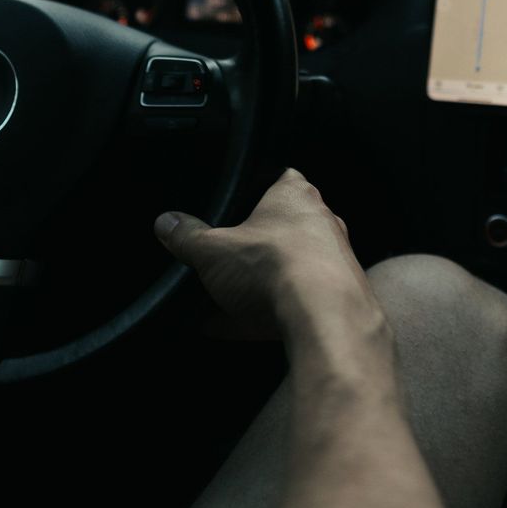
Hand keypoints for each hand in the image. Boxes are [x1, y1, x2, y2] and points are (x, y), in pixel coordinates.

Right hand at [155, 168, 381, 340]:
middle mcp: (322, 220)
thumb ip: (187, 236)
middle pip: (280, 227)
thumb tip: (166, 224)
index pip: (274, 177)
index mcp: (294, 193)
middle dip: (250, 247)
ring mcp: (336, 259)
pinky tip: (237, 330)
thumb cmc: (275, 266)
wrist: (326, 318)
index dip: (250, 191)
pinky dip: (270, 314)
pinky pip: (298, 302)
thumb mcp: (213, 250)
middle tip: (221, 263)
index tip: (230, 209)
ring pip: (289, 267)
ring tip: (221, 304)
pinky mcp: (339, 297)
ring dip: (260, 284)